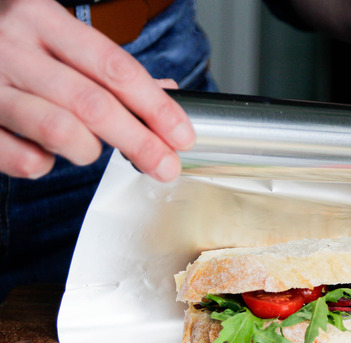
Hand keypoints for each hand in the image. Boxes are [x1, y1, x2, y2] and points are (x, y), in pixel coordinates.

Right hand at [0, 0, 193, 180]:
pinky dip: (46, 165)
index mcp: (41, 16)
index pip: (115, 66)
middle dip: (139, 142)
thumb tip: (165, 92)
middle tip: (165, 166)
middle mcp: (12, 46)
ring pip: (59, 130)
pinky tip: (47, 154)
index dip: (155, 106)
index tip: (182, 135)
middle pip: (94, 103)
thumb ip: (104, 64)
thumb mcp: (54, 36)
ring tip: (94, 153)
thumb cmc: (6, 43)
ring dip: (89, 151)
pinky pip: (22, 159)